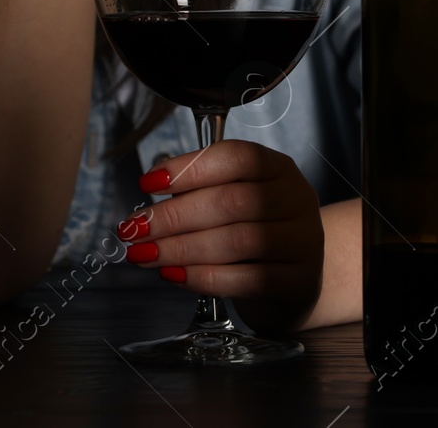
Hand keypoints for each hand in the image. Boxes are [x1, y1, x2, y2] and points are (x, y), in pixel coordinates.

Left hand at [117, 140, 324, 332]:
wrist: (301, 276)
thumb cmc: (258, 231)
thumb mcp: (240, 200)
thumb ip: (202, 194)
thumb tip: (150, 205)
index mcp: (279, 168)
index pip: (238, 157)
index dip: (189, 168)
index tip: (148, 183)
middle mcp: (296, 199)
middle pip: (232, 201)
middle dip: (174, 215)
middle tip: (135, 227)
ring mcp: (302, 240)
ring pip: (235, 241)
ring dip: (180, 248)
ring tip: (145, 254)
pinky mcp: (297, 280)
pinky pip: (244, 279)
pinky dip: (202, 278)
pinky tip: (174, 275)